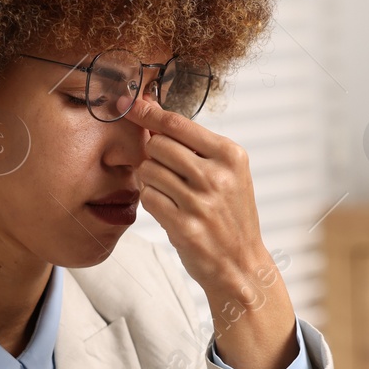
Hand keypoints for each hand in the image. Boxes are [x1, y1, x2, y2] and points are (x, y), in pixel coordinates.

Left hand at [119, 94, 299, 368]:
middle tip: (167, 173)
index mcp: (230, 155)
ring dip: (151, 181)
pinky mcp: (185, 227)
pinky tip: (170, 211)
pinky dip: (152, 202)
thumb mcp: (226, 173)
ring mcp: (202, 202)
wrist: (242, 264)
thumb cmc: (229, 214)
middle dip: (153, 156)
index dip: (147, 112)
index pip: (177, 123)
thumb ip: (192, 144)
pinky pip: (148, 198)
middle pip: (157, 145)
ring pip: (148, 171)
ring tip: (172, 195)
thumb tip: (147, 109)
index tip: (127, 103)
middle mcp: (218, 176)